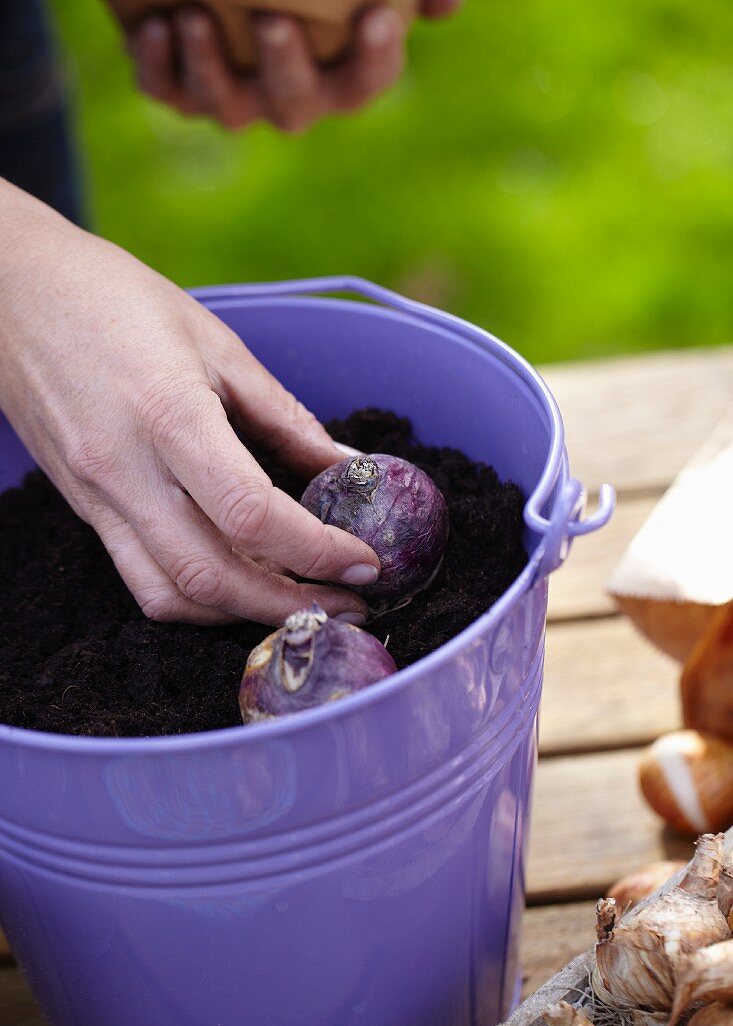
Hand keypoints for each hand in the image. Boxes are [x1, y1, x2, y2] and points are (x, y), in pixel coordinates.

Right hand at [0, 181, 379, 625]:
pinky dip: (199, 599)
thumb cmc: (117, 301)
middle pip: (213, 575)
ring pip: (173, 594)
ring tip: (303, 601)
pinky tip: (241, 583)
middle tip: (350, 602)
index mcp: (168, 414)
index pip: (251, 513)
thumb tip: (345, 468)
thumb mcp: (216, 344)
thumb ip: (283, 417)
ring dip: (244, 612)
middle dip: (291, 603)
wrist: (12, 294)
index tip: (365, 561)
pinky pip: (143, 580)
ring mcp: (98, 498)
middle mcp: (125, 471)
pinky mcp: (86, 511)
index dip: (318, 550)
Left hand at [127, 1, 462, 132]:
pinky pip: (166, 90)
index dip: (375, 59)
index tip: (376, 16)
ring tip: (195, 18)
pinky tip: (154, 27)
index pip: (367, 81)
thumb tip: (447, 4)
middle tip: (273, 22)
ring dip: (210, 71)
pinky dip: (157, 67)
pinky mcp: (178, 84)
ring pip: (226, 108)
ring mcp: (232, 97)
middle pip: (294, 107)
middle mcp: (287, 97)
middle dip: (285, 73)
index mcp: (337, 74)